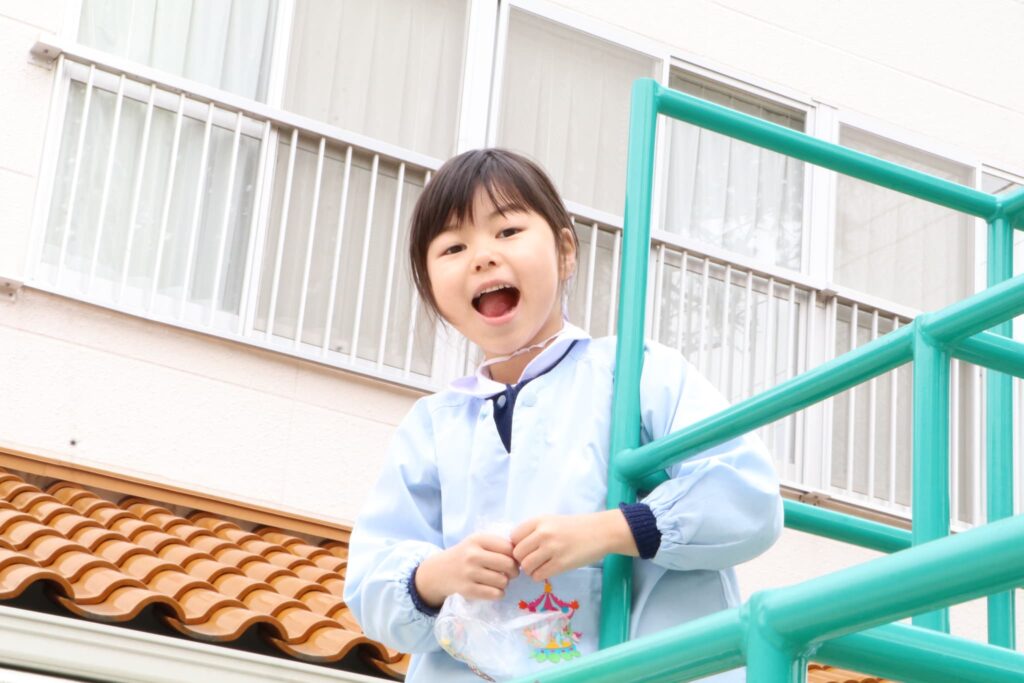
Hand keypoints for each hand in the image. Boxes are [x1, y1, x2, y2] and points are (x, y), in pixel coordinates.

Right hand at [414, 533, 519, 606]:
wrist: (440, 570)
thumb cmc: (466, 554)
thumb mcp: (478, 542)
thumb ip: (499, 545)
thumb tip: (523, 557)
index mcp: (478, 539)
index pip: (509, 548)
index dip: (515, 556)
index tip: (512, 560)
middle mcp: (473, 555)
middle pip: (508, 565)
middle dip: (514, 571)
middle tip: (510, 573)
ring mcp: (469, 573)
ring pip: (503, 581)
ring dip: (505, 583)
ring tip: (498, 580)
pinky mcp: (468, 590)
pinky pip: (495, 594)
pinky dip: (499, 593)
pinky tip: (493, 589)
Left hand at [510, 510, 636, 581]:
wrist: (601, 532)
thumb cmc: (575, 527)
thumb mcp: (551, 521)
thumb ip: (533, 531)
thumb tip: (515, 549)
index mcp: (539, 520)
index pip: (513, 537)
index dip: (517, 546)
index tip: (526, 549)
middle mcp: (543, 533)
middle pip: (517, 554)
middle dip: (523, 560)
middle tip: (533, 560)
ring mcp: (552, 549)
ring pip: (526, 566)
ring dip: (530, 570)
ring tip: (540, 566)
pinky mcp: (561, 564)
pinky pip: (538, 575)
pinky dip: (539, 576)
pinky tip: (548, 570)